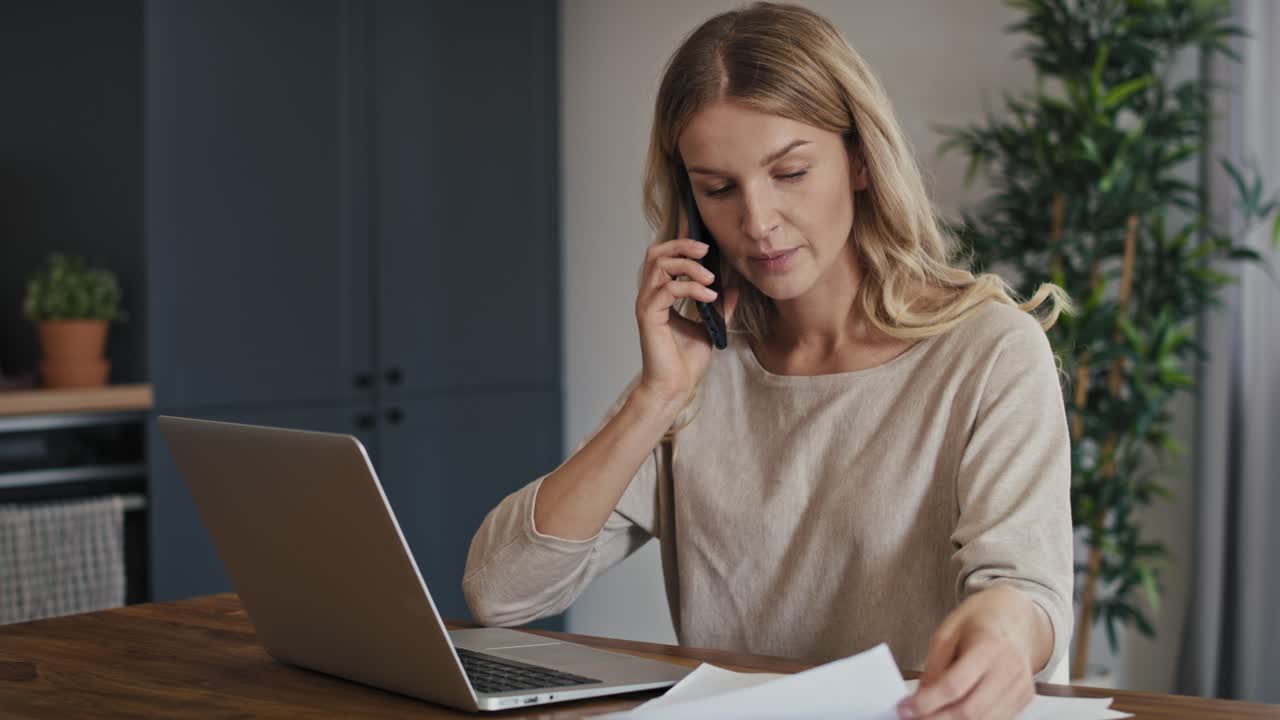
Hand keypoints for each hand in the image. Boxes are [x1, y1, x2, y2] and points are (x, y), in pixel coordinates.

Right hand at [634, 216, 739, 405]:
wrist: (676, 387)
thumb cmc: (686, 361)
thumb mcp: (709, 326)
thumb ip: (718, 306)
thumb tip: (733, 287)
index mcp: (660, 295)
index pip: (664, 257)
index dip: (681, 243)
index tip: (705, 241)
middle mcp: (649, 296)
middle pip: (656, 253)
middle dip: (682, 246)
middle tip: (706, 251)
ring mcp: (647, 304)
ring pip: (659, 265)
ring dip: (688, 266)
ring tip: (710, 279)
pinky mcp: (649, 316)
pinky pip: (667, 289)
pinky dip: (691, 289)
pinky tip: (709, 297)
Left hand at [897, 586, 1044, 719]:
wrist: (1016, 616)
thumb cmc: (981, 618)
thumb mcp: (948, 630)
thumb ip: (935, 664)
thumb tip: (920, 695)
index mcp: (988, 644)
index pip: (954, 685)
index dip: (926, 703)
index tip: (905, 709)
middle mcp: (1009, 667)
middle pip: (969, 710)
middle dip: (937, 719)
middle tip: (914, 718)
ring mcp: (1020, 685)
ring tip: (931, 715)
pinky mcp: (1024, 697)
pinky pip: (995, 719)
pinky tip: (953, 713)